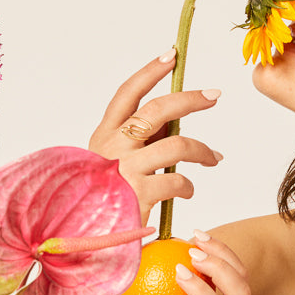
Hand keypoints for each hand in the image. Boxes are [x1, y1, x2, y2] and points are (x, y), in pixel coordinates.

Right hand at [90, 50, 223, 223]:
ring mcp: (124, 170)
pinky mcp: (138, 195)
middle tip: (213, 95)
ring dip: (202, 150)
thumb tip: (173, 121)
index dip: (150, 72)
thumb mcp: (111, 164)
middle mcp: (111, 148)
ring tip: (214, 158)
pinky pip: (177, 180)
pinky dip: (189, 185)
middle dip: (190, 99)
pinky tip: (188, 191)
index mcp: (102, 136)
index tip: (171, 55)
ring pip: (177, 145)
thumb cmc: (101, 201)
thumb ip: (138, 143)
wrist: (80, 239)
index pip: (127, 94)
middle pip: (158, 110)